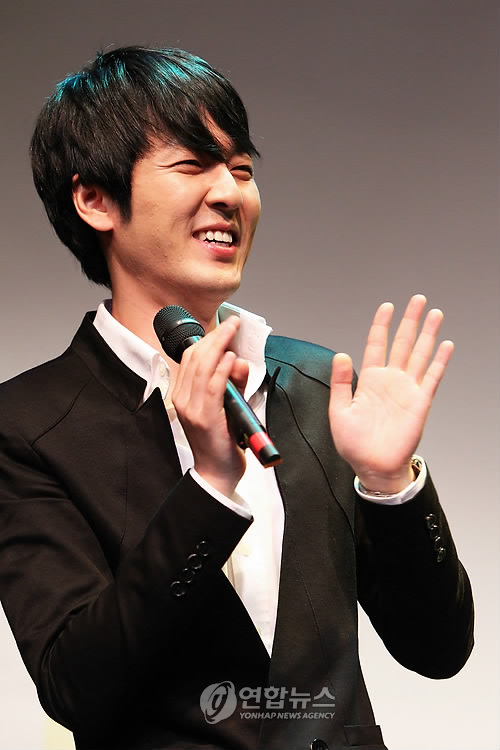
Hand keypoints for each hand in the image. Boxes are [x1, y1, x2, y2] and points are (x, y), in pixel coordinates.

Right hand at [171, 317, 248, 496]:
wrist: (216, 473)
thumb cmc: (222, 441)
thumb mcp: (228, 405)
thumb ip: (233, 383)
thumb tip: (239, 361)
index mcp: (183, 394)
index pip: (190, 358)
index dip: (207, 339)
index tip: (224, 326)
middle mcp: (182, 399)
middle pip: (195, 358)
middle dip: (215, 336)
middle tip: (232, 323)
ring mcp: (191, 408)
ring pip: (203, 368)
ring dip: (220, 346)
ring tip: (233, 331)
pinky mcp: (204, 418)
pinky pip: (213, 387)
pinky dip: (222, 370)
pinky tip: (231, 358)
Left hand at [329, 295, 453, 492]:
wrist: (373, 466)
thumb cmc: (355, 444)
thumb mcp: (339, 411)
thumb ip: (340, 382)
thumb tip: (341, 355)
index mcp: (369, 380)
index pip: (376, 345)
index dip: (381, 325)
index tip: (387, 306)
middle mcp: (390, 381)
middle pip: (402, 343)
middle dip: (410, 321)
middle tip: (417, 300)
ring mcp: (407, 390)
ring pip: (419, 355)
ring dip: (427, 334)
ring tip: (434, 313)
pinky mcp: (420, 403)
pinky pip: (432, 378)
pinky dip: (439, 361)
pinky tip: (445, 345)